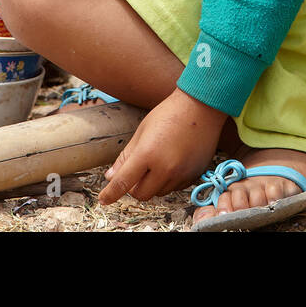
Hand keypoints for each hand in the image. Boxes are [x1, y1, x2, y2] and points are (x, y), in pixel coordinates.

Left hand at [97, 88, 226, 204]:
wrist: (202, 107)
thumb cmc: (169, 114)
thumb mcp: (142, 132)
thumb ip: (126, 157)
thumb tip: (111, 177)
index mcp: (147, 153)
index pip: (123, 182)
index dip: (110, 193)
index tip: (103, 199)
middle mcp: (165, 168)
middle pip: (141, 194)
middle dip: (134, 187)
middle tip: (136, 171)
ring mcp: (181, 173)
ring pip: (158, 192)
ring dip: (152, 184)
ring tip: (158, 160)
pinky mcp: (194, 175)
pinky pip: (174, 187)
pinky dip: (168, 181)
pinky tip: (172, 161)